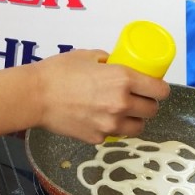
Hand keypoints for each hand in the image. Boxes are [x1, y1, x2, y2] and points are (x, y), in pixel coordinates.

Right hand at [33, 49, 169, 144]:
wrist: (35, 96)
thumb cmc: (58, 72)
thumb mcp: (88, 55)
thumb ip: (108, 61)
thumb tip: (117, 63)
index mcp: (123, 79)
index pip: (160, 90)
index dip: (160, 88)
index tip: (155, 87)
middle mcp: (122, 103)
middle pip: (152, 110)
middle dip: (147, 103)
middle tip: (138, 97)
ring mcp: (111, 124)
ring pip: (138, 127)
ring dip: (134, 119)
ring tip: (122, 111)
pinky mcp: (98, 138)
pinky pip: (115, 134)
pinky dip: (112, 128)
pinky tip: (100, 117)